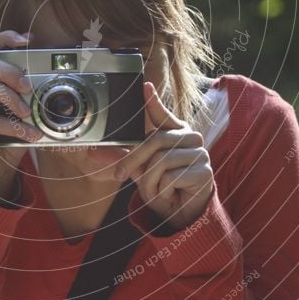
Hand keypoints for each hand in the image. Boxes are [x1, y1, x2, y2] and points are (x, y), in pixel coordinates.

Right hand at [0, 30, 42, 198]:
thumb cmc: (9, 137)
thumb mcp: (24, 113)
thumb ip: (33, 98)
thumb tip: (59, 86)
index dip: (5, 39)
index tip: (27, 41)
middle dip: (9, 71)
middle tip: (28, 86)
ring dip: (10, 97)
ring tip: (28, 112)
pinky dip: (12, 127)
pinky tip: (30, 135)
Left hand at [115, 82, 213, 229]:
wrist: (181, 212)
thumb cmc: (163, 185)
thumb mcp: (139, 170)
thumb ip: (121, 158)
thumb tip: (94, 153)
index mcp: (175, 132)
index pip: (163, 114)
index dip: (154, 102)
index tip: (145, 86)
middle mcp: (190, 138)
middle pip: (154, 141)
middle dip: (133, 160)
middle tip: (119, 175)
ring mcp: (199, 153)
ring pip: (161, 161)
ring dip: (150, 181)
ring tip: (155, 189)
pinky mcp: (204, 172)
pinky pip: (171, 177)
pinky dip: (162, 190)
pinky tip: (169, 194)